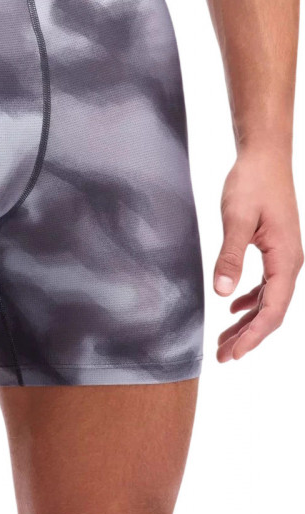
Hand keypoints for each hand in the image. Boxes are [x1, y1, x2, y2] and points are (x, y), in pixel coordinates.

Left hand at [214, 151, 302, 361]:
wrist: (265, 157)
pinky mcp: (276, 249)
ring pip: (269, 300)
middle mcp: (291, 262)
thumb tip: (223, 293)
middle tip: (222, 356)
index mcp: (286, 259)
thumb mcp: (237, 219)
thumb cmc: (252, 183)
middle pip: (272, 311)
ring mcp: (285, 256)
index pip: (272, 310)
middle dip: (248, 337)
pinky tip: (235, 308)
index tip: (232, 354)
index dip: (253, 336)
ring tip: (224, 340)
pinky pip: (267, 285)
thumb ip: (231, 256)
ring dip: (248, 322)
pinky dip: (251, 300)